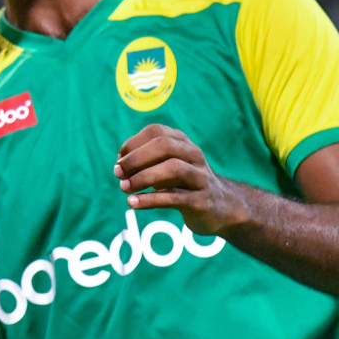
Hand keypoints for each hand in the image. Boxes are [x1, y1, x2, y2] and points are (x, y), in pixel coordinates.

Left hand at [113, 124, 246, 234]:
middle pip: (164, 146)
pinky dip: (150, 200)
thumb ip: (145, 162)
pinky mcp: (201, 201)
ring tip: (124, 188)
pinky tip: (133, 203)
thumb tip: (119, 166)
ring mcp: (200, 177)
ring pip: (173, 169)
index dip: (132, 144)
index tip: (118, 161)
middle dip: (136, 159)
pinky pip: (175, 198)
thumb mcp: (167, 165)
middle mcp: (194, 155)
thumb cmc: (184, 183)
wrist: (221, 207)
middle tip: (118, 173)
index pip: (156, 131)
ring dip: (143, 178)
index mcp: (182, 142)